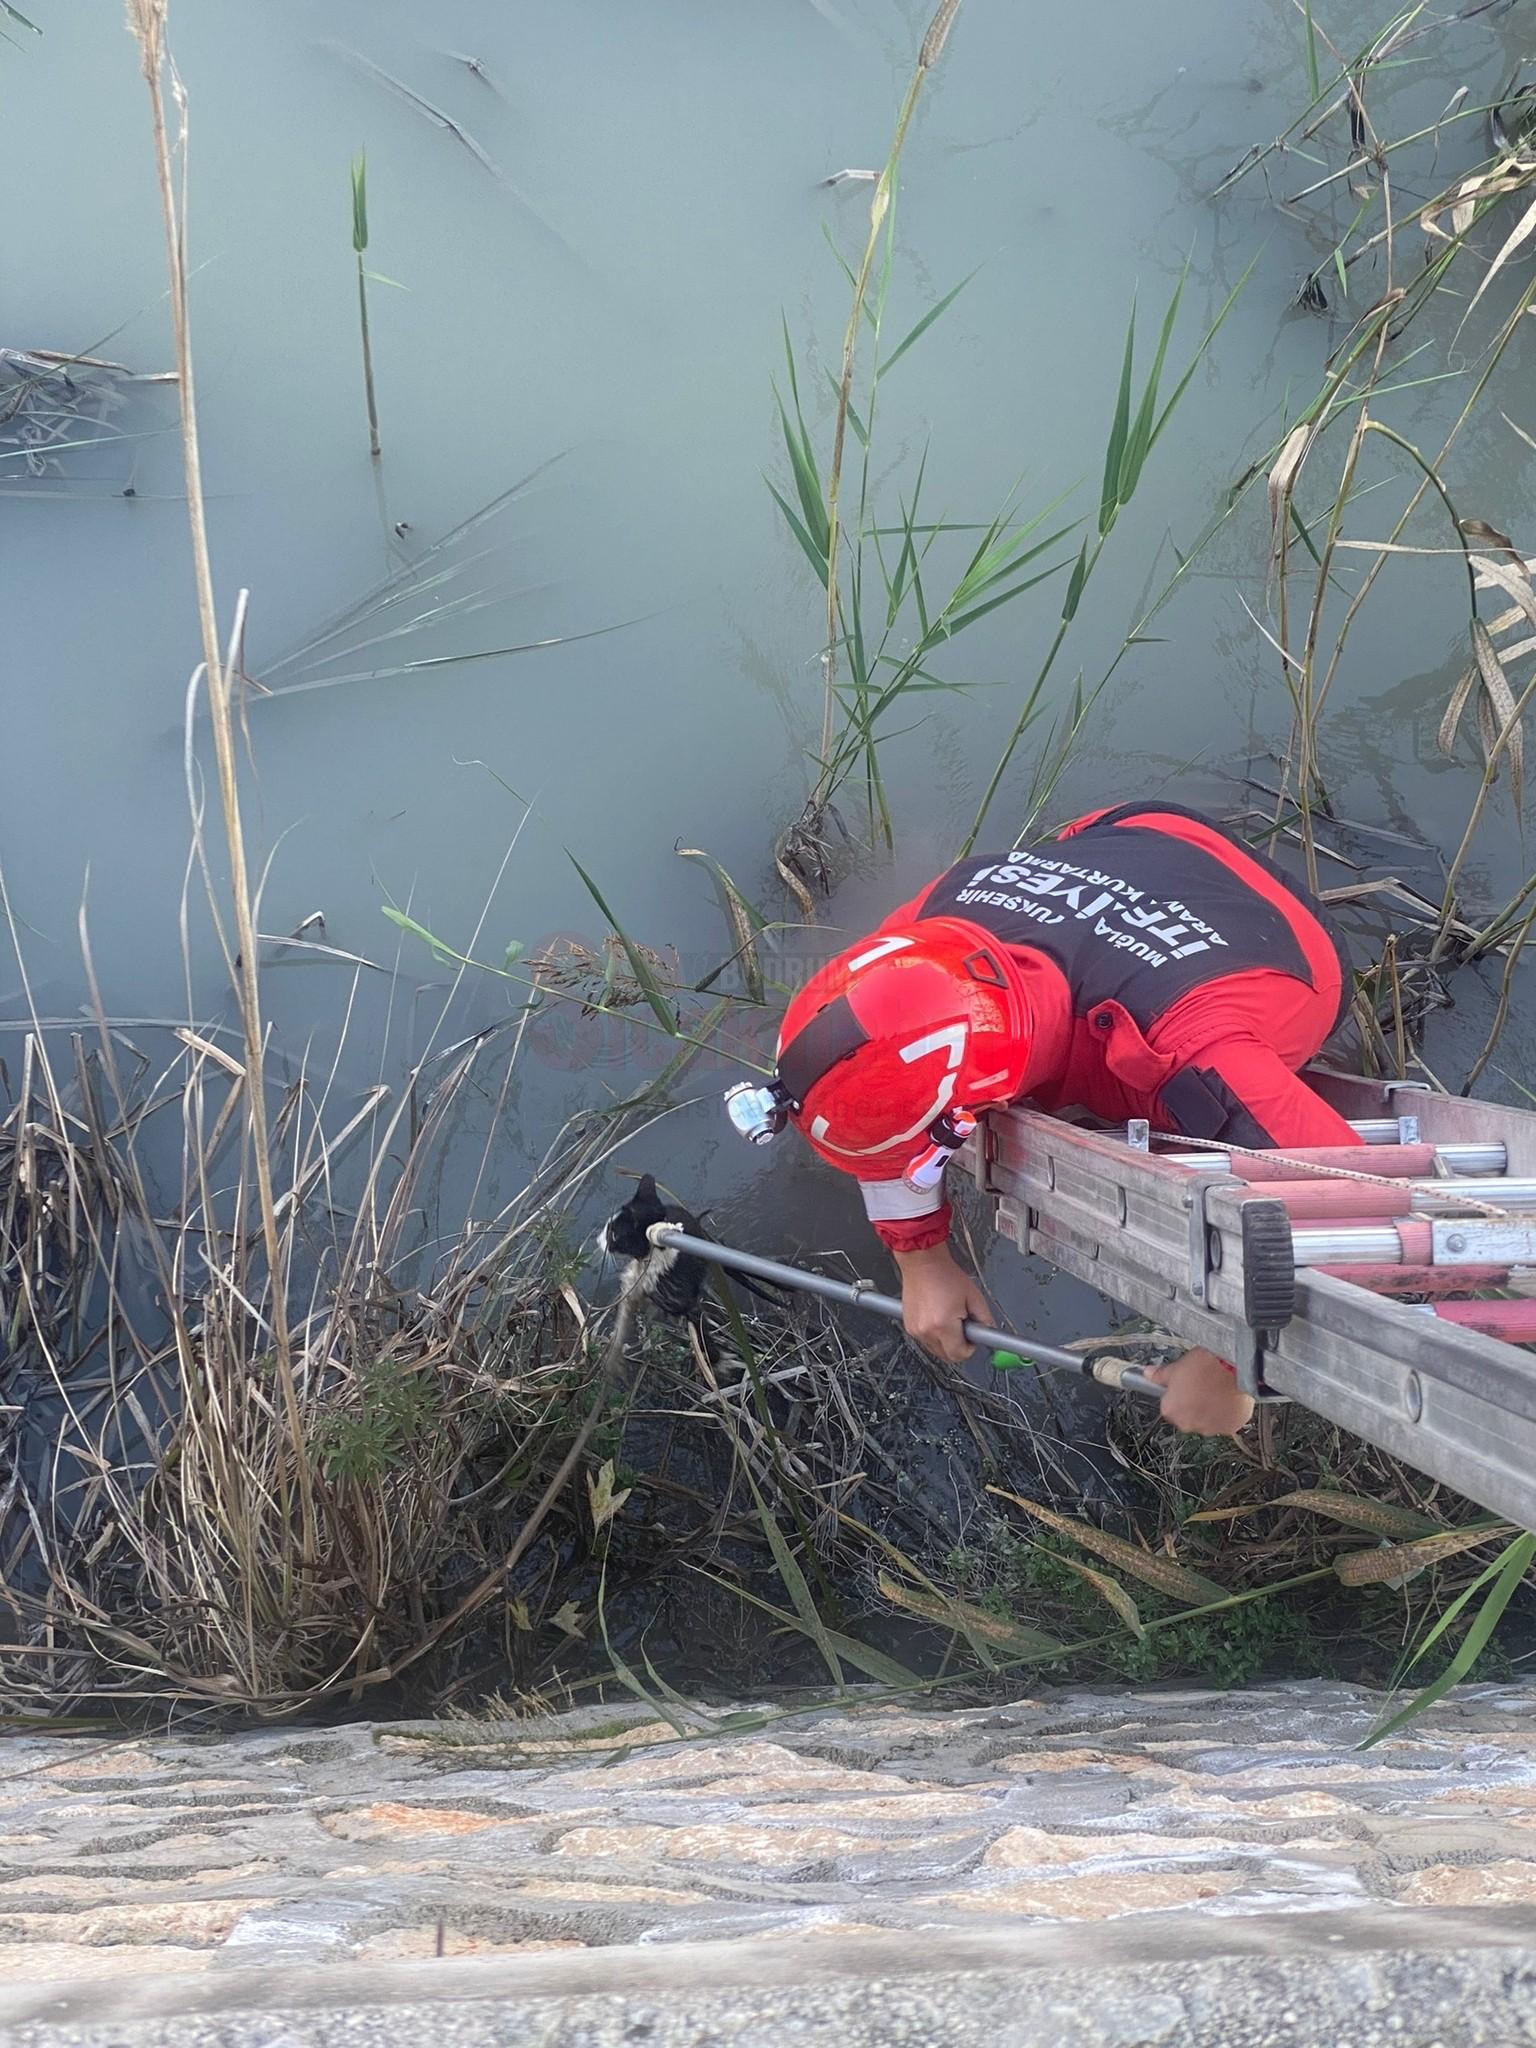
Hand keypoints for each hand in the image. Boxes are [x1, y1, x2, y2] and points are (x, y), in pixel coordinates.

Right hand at [893, 1242, 993, 1363]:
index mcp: (943, 1325)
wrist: (922, 1262)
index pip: (959, 1354)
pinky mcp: (909, 1326)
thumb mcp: (974, 1296)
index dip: (970, 1347)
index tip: (973, 1337)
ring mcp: (915, 1330)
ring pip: (936, 1350)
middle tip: (963, 1327)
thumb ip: (984, 1319)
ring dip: (946, 1340)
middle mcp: (926, 1331)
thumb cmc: (945, 1275)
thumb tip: (988, 1333)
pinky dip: (934, 1334)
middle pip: (947, 1356)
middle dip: (958, 1346)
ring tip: (949, 1317)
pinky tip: (938, 1316)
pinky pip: (926, 1340)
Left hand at [1143, 1348, 1254, 1436]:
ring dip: (1210, 1411)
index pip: (1169, 1407)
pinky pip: (1225, 1424)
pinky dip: (1226, 1414)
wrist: (1234, 1367)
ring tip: (1217, 1392)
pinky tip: (1228, 1399)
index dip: (1178, 1396)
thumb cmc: (1206, 1365)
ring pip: (1207, 1422)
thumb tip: (1148, 1374)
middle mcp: (1188, 1423)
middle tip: (1202, 1388)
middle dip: (1194, 1406)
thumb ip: (1160, 1375)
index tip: (1185, 1388)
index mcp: (1171, 1410)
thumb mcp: (1177, 1367)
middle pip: (1187, 1417)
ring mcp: (1209, 1428)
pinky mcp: (1229, 1428)